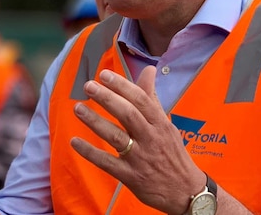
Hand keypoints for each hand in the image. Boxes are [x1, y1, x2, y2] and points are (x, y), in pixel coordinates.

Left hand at [70, 66, 204, 214]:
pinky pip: (107, 163)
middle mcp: (151, 138)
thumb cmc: (172, 153)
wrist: (185, 191)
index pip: (141, 99)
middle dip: (107, 98)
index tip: (104, 75)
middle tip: (88, 86)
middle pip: (128, 114)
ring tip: (78, 108)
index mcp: (160, 123)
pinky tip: (75, 142)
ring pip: (116, 137)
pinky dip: (90, 152)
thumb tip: (148, 69)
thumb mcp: (166, 124)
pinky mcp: (131, 177)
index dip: (122, 86)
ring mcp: (140, 158)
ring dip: (95, 121)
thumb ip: (152, 97)